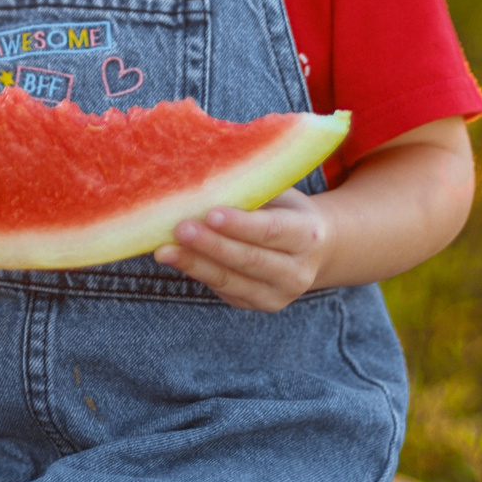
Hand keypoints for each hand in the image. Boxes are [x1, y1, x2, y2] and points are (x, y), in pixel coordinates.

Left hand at [155, 190, 330, 311]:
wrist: (316, 251)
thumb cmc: (288, 211)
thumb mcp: (282, 195)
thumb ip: (253, 191)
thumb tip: (205, 176)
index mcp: (306, 235)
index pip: (270, 231)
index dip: (240, 225)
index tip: (210, 213)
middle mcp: (297, 272)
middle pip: (248, 260)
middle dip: (211, 245)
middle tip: (179, 229)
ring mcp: (277, 295)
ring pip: (231, 281)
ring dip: (194, 264)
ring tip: (164, 250)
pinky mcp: (257, 305)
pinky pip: (223, 290)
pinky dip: (197, 273)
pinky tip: (176, 258)